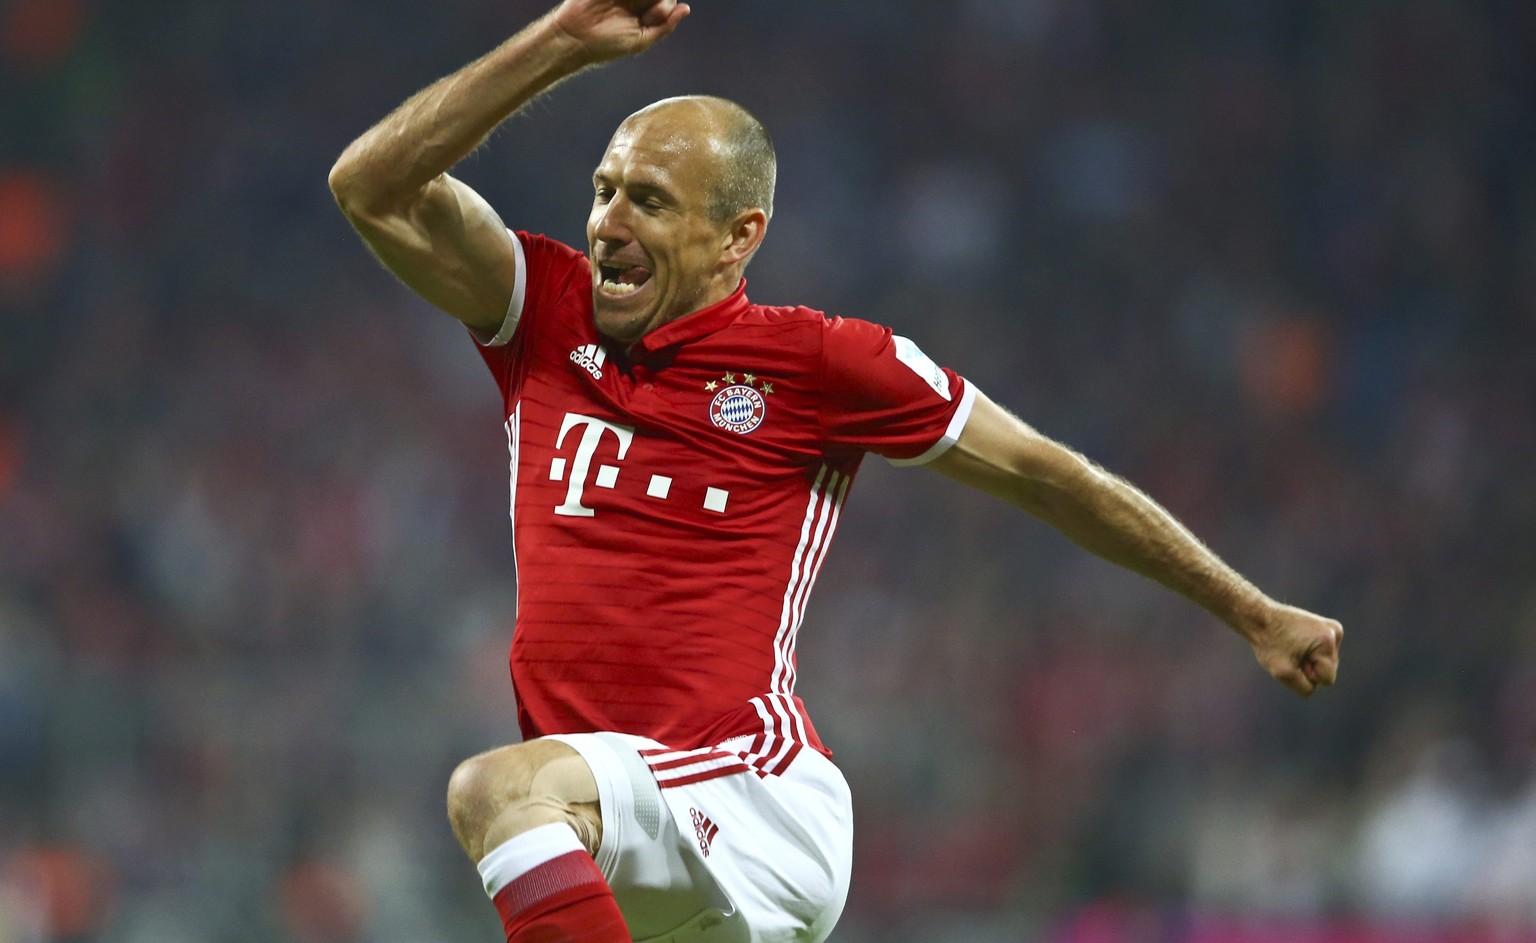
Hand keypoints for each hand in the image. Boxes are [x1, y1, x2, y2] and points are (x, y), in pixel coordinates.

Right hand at [550, 0, 690, 63]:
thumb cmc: (607, 44)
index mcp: (646, 14)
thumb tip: (686, 8)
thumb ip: (664, 26)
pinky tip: (623, 2)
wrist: (576, 36)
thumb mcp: (641, 40)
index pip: (668, 1)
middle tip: (643, 7)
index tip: (651, 15)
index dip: (664, 6)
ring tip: (631, 2)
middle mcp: (637, 0)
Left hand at [1247, 602, 1342, 696]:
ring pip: (1324, 661)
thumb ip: (1304, 688)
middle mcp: (1335, 632)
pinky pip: (1321, 652)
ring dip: (1308, 659)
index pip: (1326, 679)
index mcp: (1328, 642)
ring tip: (1291, 646)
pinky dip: (1308, 651)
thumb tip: (1316, 686)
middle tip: (1289, 652)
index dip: (1307, 676)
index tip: (1292, 660)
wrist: (1258, 617)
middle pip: (1327, 669)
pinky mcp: (1326, 626)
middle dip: (1308, 667)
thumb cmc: (1268, 643)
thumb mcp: (1283, 673)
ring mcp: (1332, 628)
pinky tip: (1295, 641)